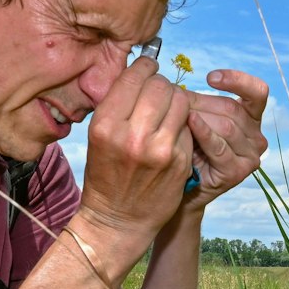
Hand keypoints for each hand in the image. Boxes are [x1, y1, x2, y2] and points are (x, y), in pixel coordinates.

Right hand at [77, 56, 194, 242]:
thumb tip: (140, 71)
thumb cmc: (106, 175)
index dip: (146, 67)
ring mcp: (159, 150)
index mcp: (106, 125)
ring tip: (168, 110)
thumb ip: (117, 104)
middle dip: (162, 84)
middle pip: (161, 86)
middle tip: (160, 92)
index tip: (149, 68)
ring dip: (177, 102)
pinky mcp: (180, 162)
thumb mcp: (99, 136)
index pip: (135, 77)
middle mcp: (132, 136)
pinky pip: (189, 127)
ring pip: (181, 102)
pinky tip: (173, 134)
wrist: (117, 221)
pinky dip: (184, 125)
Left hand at [181, 69, 268, 211]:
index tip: (210, 77)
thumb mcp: (195, 119)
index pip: (257, 92)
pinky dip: (204, 133)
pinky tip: (190, 123)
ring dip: (201, 119)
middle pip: (233, 109)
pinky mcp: (238, 172)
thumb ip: (196, 102)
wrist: (182, 186)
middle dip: (203, 103)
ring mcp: (250, 156)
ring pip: (227, 127)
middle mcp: (256, 138)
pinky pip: (220, 147)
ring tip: (180, 116)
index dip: (237, 80)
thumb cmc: (189, 148)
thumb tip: (177, 84)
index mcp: (251, 119)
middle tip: (176, 100)